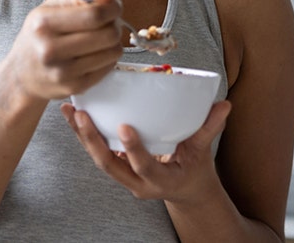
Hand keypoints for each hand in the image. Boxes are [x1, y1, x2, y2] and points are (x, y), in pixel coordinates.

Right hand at [5, 0, 124, 101]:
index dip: (112, 8)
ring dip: (113, 42)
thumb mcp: (51, 5)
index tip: (113, 7)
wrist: (21, 73)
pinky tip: (93, 54)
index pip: (95, 14)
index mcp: (43, 22)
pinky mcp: (74, 86)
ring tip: (99, 39)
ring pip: (113, 51)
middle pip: (108, 34)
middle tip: (107, 23)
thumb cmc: (40, 34)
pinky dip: (107, 58)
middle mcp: (50, 48)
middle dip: (114, 25)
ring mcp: (63, 71)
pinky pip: (109, 67)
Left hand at [62, 100, 231, 203]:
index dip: (134, 149)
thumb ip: (208, 129)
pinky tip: (72, 113)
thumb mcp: (202, 153)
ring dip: (80, 135)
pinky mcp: (114, 166)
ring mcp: (123, 177)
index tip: (124, 127)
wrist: (184, 189)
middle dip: (92, 141)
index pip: (144, 167)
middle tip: (82, 115)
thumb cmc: (193, 168)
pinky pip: (95, 151)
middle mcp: (137, 182)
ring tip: (69, 110)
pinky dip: (83, 134)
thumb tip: (224, 105)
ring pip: (97, 158)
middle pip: (109, 165)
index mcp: (160, 181)